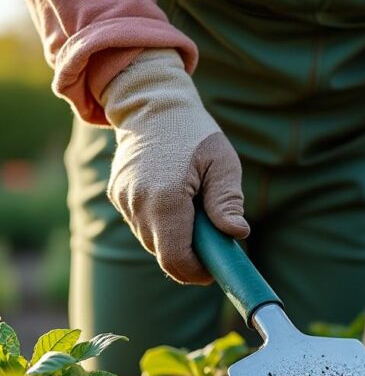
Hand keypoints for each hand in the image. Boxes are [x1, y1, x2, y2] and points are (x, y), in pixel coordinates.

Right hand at [102, 49, 248, 283]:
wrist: (152, 104)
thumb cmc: (194, 132)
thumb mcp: (222, 162)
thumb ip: (227, 201)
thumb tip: (236, 234)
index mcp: (164, 198)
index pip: (175, 257)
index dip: (196, 272)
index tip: (215, 270)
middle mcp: (136, 203)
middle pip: (163, 254)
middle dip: (190, 256)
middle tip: (214, 242)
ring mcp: (123, 200)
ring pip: (152, 241)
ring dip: (176, 239)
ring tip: (198, 214)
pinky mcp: (117, 195)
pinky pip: (142, 225)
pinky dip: (163, 225)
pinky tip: (178, 202)